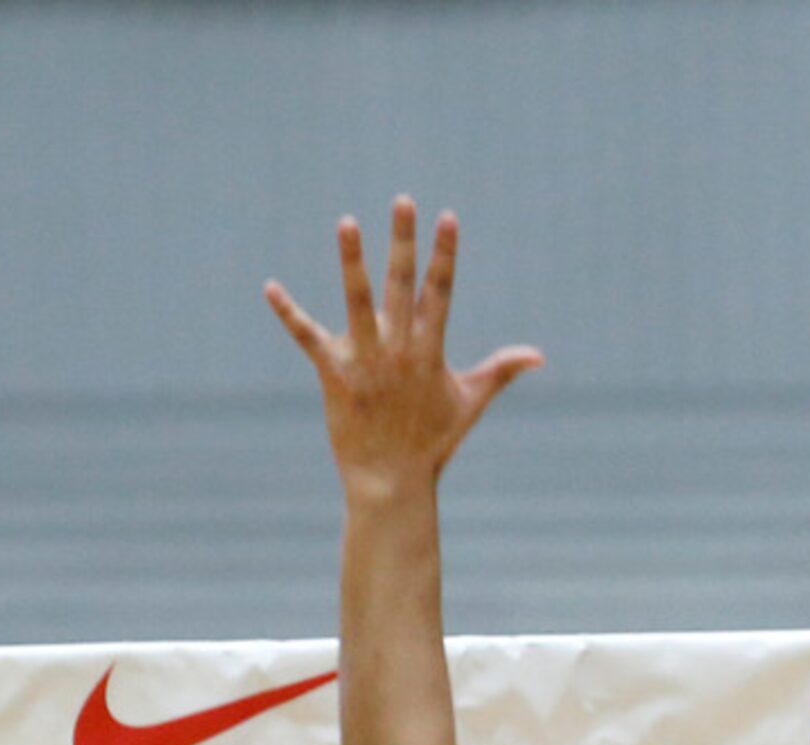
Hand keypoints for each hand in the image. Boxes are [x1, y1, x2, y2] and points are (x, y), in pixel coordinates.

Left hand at [266, 197, 542, 499]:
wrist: (393, 480)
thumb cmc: (433, 442)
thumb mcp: (471, 402)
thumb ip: (501, 370)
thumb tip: (539, 355)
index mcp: (430, 350)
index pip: (440, 292)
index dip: (445, 254)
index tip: (447, 217)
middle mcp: (400, 349)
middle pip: (402, 284)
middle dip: (403, 241)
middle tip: (402, 200)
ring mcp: (366, 360)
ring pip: (359, 301)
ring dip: (353, 261)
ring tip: (347, 222)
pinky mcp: (335, 374)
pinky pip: (308, 337)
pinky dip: (289, 314)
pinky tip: (271, 288)